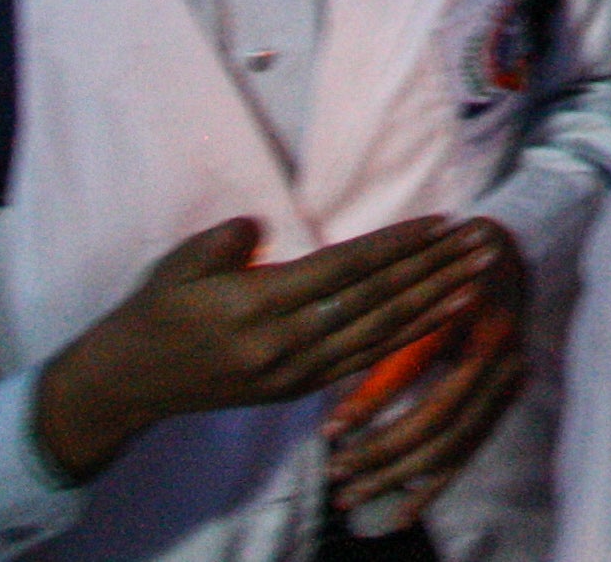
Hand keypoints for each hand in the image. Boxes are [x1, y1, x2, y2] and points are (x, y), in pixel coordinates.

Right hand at [29, 214, 491, 484]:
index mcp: (254, 307)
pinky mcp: (297, 389)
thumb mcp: (178, 265)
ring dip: (435, 302)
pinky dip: (408, 337)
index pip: (342, 269)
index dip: (395, 245)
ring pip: (379, 333)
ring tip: (480, 274)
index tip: (440, 221)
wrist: (127, 387)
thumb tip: (262, 224)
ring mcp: (294, 372)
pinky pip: (364, 360)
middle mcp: (283, 344)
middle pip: (374, 300)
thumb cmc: (153, 313)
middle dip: (434, 270)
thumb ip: (226, 241)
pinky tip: (441, 316)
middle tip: (483, 240)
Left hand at [321, 218, 530, 531]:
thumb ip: (388, 326)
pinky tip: (400, 514)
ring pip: (454, 442)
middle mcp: (499, 347)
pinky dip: (435, 486)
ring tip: (351, 496)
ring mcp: (509, 375)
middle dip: (383, 451)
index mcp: (473, 308)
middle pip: (439, 416)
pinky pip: (470, 451)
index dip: (374, 399)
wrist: (510, 247)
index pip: (420, 363)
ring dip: (400, 475)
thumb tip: (332, 382)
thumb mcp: (417, 277)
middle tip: (336, 474)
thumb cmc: (445, 260)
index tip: (330, 430)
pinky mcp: (508, 397)